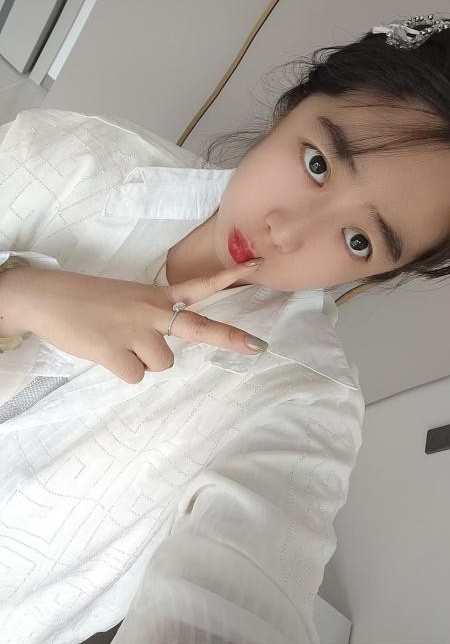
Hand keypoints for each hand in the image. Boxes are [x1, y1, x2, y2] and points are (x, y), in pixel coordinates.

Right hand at [2, 260, 266, 383]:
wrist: (46, 297)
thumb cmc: (85, 300)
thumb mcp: (127, 298)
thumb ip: (151, 318)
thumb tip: (159, 354)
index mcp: (155, 294)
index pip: (198, 285)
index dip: (228, 277)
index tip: (257, 266)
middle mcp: (152, 310)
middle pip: (199, 328)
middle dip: (231, 339)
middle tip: (260, 348)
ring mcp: (135, 330)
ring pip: (161, 364)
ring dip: (142, 361)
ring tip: (117, 344)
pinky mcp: (115, 351)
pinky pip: (135, 377)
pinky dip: (121, 371)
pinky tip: (105, 353)